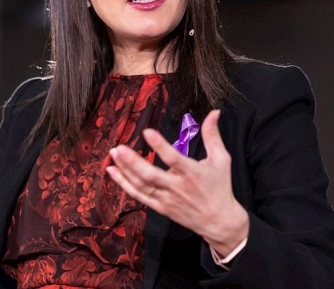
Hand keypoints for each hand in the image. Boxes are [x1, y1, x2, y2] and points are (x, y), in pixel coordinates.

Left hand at [106, 110, 248, 255]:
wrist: (218, 221)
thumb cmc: (220, 187)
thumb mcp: (221, 159)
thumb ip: (213, 135)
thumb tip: (214, 112)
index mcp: (192, 173)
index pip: (173, 158)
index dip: (160, 146)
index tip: (147, 131)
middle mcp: (177, 187)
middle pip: (151, 176)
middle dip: (133, 162)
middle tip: (119, 148)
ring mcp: (166, 199)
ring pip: (141, 185)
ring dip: (125, 170)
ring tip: (113, 153)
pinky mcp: (160, 207)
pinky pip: (138, 195)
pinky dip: (124, 184)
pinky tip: (112, 172)